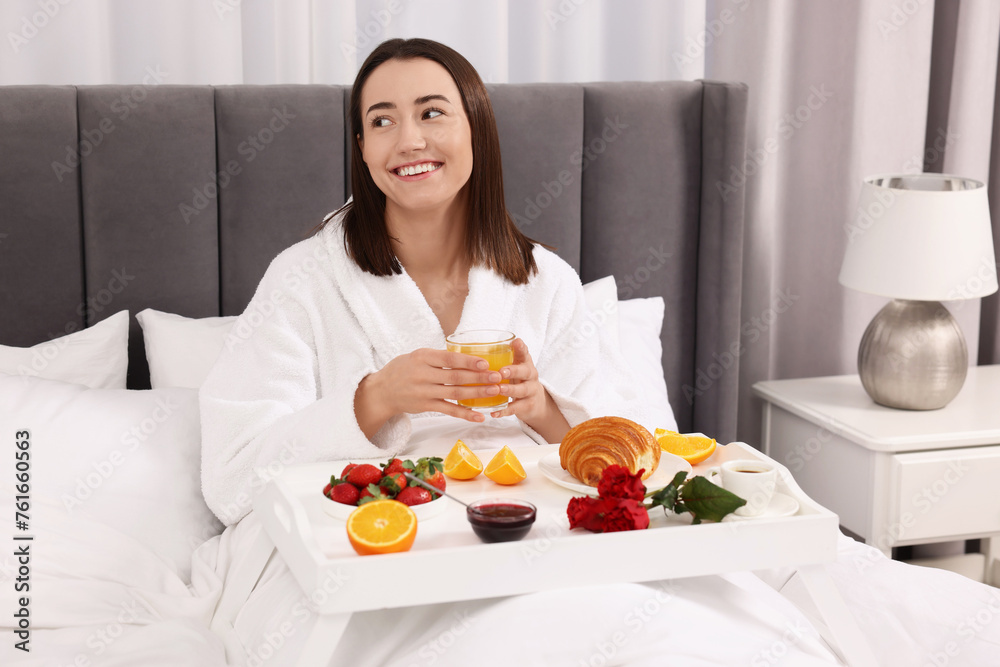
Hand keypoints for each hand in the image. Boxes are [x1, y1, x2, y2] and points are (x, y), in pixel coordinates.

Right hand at [355, 348, 502, 437]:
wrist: (382, 391)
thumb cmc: (403, 369)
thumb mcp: (417, 356)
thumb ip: (439, 357)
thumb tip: (468, 356)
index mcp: (422, 357)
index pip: (449, 358)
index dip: (468, 361)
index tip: (486, 363)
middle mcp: (423, 374)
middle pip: (456, 376)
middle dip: (479, 378)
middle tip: (498, 377)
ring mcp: (424, 392)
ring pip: (455, 393)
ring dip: (477, 393)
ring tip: (495, 392)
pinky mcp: (425, 406)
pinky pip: (449, 410)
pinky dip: (465, 414)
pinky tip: (479, 416)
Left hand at [491, 338, 569, 441]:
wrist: (536, 402)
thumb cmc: (519, 379)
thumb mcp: (516, 366)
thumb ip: (506, 355)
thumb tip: (482, 343)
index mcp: (525, 363)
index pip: (525, 353)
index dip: (521, 348)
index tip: (516, 342)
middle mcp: (531, 376)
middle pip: (525, 372)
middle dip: (514, 371)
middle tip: (501, 371)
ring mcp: (531, 391)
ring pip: (522, 390)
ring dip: (510, 390)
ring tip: (498, 389)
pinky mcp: (528, 406)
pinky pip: (516, 408)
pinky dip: (504, 411)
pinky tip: (494, 413)